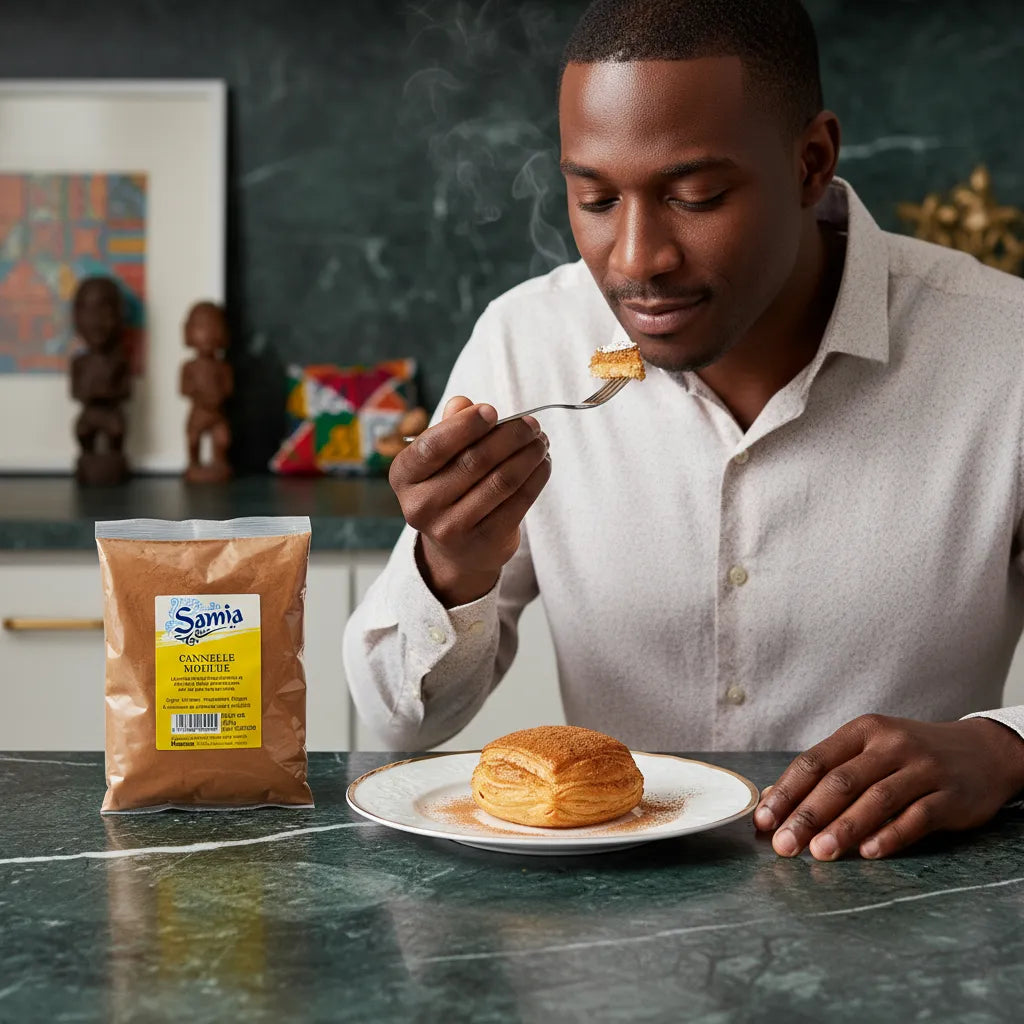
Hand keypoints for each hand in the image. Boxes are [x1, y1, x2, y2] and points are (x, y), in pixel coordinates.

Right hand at [388, 396, 550, 606]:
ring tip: (540, 441)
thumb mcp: (440, 457)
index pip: (433, 446)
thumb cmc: (449, 487)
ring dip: (528, 455)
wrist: (458, 548)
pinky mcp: (484, 542)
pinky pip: (518, 502)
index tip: (492, 411)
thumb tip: (464, 404)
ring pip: (501, 481)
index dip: (465, 426)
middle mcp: (421, 505)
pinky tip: (543, 463)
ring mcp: (451, 528)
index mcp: (404, 476)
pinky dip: (536, 478)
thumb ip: (450, 427)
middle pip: (474, 461)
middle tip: (531, 424)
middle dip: (509, 437)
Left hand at [753, 714, 1023, 859]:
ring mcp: (922, 769)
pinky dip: (891, 836)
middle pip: (840, 782)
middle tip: (784, 846)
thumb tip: (776, 804)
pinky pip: (916, 818)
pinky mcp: (950, 796)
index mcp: (862, 731)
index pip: (814, 761)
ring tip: (819, 853)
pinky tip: (869, 853)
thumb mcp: (870, 749)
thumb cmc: (910, 755)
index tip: (764, 821)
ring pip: (876, 799)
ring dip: (844, 829)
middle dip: (807, 816)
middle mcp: (890, 745)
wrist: (982, 751)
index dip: (786, 792)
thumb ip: (830, 773)